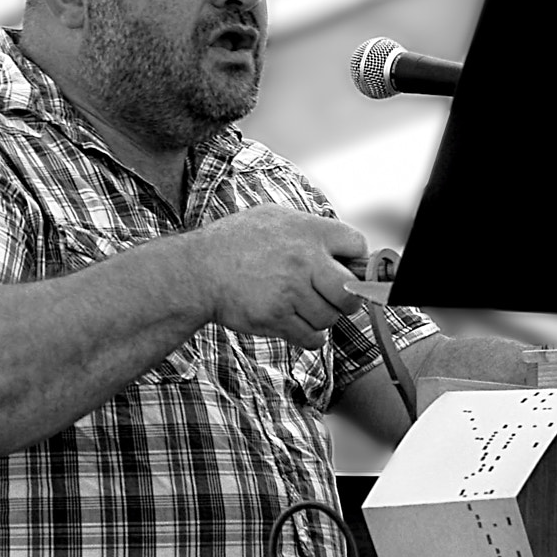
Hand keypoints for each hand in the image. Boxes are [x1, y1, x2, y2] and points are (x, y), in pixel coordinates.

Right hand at [187, 207, 367, 346]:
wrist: (198, 270)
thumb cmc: (235, 244)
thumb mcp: (274, 218)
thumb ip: (310, 231)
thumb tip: (345, 251)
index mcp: (308, 231)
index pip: (357, 246)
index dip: (356, 262)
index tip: (346, 269)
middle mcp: (304, 260)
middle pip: (351, 293)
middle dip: (346, 300)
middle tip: (330, 298)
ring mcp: (292, 291)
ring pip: (330, 319)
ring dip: (319, 318)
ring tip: (297, 306)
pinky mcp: (278, 317)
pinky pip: (313, 338)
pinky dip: (308, 336)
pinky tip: (294, 323)